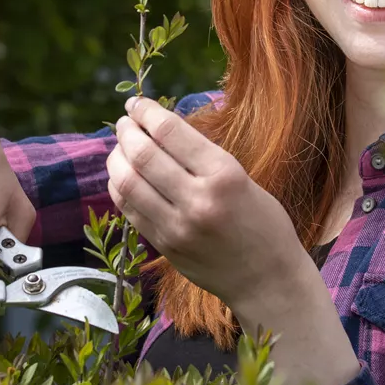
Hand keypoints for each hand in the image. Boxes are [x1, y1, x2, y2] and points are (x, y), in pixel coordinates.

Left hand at [105, 95, 301, 308]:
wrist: (268, 281)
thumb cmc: (264, 224)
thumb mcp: (243, 179)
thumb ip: (202, 157)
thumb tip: (158, 129)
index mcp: (224, 175)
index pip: (170, 132)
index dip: (146, 111)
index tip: (137, 103)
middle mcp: (198, 200)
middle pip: (143, 154)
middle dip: (126, 131)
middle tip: (124, 122)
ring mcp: (177, 227)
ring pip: (127, 182)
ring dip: (116, 158)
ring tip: (120, 147)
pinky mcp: (164, 246)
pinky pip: (129, 209)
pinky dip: (119, 187)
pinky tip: (123, 176)